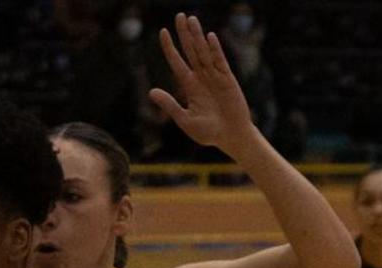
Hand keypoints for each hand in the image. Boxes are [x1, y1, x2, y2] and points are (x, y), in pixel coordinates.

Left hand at [149, 13, 257, 157]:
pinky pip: (220, 61)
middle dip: (184, 34)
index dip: (170, 47)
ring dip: (197, 36)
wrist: (230, 137)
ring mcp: (215, 76)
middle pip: (190, 51)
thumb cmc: (208, 132)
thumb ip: (170, 105)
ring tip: (191, 19)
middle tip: (179, 15)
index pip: (177, 62)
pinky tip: (209, 37)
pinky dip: (214, 50)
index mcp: (189, 86)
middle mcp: (201, 77)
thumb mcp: (184, 119)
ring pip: (203, 52)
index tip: (162, 31)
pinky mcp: (228, 79)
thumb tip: (151, 91)